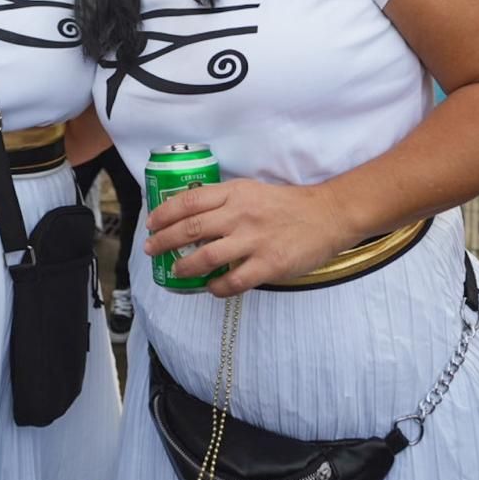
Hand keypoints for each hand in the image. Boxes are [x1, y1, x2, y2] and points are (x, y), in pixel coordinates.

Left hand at [143, 179, 354, 296]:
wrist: (327, 215)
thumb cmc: (287, 204)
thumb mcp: (252, 191)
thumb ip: (225, 201)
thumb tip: (192, 218)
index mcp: (235, 193)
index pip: (189, 201)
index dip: (164, 214)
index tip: (151, 224)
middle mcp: (240, 214)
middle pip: (190, 228)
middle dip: (163, 241)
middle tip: (151, 250)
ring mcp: (254, 240)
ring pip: (206, 256)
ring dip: (184, 267)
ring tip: (175, 272)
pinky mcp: (268, 264)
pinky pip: (233, 281)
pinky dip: (216, 288)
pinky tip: (210, 288)